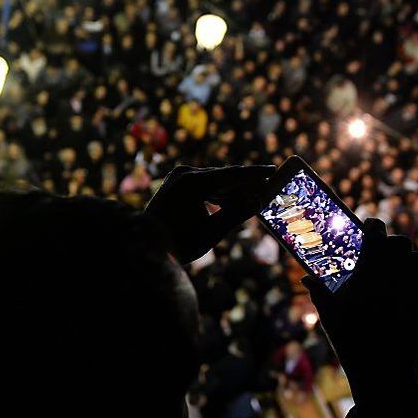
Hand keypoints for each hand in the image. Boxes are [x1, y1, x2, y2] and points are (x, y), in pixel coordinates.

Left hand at [146, 165, 274, 263]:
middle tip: (268, 187)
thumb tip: (259, 200)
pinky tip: (231, 202)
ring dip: (233, 190)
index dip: (255, 173)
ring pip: (214, 181)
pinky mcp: (176, 184)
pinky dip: (218, 194)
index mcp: (193, 182)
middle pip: (224, 177)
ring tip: (254, 197)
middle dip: (246, 184)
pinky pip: (203, 186)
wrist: (144, 248)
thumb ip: (237, 213)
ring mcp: (178, 178)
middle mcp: (185, 174)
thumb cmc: (178, 243)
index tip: (273, 170)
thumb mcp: (212, 231)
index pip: (233, 174)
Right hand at [303, 218, 417, 404]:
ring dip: (408, 260)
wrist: (384, 374)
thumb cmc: (351, 344)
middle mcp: (395, 276)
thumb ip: (320, 293)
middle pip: (401, 242)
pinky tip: (411, 290)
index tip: (370, 227)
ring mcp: (416, 291)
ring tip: (398, 269)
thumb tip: (306, 278)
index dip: (373, 226)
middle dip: (393, 242)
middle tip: (384, 250)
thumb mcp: (330, 317)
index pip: (376, 233)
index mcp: (370, 272)